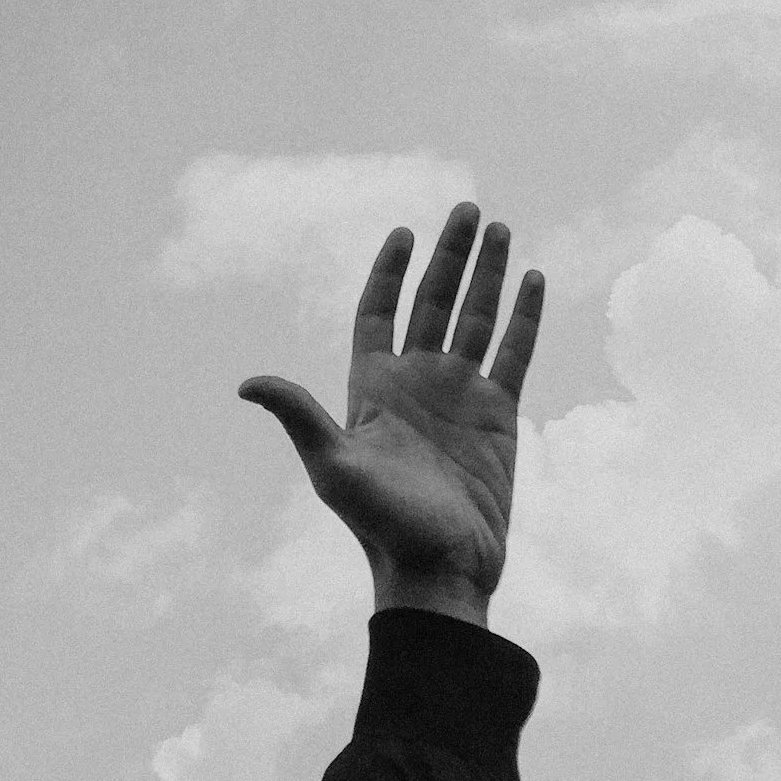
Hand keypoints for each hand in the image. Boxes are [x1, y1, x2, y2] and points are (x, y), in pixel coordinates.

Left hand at [238, 202, 543, 623]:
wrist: (438, 571)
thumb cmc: (380, 525)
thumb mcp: (333, 467)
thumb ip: (299, 416)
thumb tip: (246, 385)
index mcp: (373, 386)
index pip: (379, 311)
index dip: (389, 271)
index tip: (405, 231)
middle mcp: (417, 381)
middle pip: (433, 301)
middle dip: (451, 255)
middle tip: (468, 209)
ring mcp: (460, 395)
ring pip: (477, 319)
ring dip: (489, 275)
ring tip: (502, 228)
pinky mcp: (498, 416)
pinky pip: (515, 354)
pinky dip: (524, 317)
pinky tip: (534, 279)